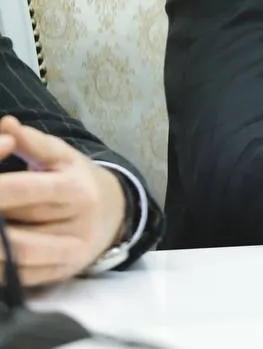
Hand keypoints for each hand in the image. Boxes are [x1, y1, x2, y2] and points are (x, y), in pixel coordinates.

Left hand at [0, 116, 125, 285]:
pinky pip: (16, 277)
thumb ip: (31, 142)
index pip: (25, 190)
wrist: (112, 214)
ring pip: (14, 258)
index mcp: (77, 190)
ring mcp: (69, 255)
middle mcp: (77, 226)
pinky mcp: (59, 275)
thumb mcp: (60, 156)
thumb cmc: (76, 179)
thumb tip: (6, 125)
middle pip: (14, 230)